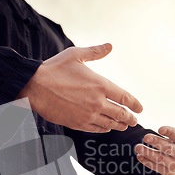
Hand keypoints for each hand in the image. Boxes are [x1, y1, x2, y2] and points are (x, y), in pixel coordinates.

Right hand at [17, 43, 142, 132]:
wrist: (35, 88)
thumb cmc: (54, 69)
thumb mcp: (75, 55)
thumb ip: (95, 52)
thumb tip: (109, 46)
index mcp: (100, 85)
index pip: (125, 97)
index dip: (135, 104)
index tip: (140, 108)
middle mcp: (97, 102)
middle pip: (120, 114)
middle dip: (129, 117)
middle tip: (134, 120)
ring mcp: (88, 115)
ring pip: (109, 124)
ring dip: (119, 125)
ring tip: (123, 126)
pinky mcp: (77, 124)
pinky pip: (96, 129)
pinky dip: (104, 129)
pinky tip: (106, 128)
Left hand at [135, 102, 174, 174]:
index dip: (170, 132)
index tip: (160, 128)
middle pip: (169, 148)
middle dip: (157, 143)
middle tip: (145, 137)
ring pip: (161, 159)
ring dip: (149, 153)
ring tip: (137, 147)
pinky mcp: (167, 171)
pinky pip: (156, 167)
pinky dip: (147, 162)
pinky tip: (139, 156)